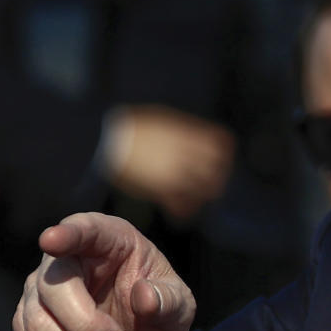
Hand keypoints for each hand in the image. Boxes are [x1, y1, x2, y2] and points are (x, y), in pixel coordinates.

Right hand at [13, 212, 195, 330]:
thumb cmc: (158, 311)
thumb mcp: (179, 307)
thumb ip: (169, 300)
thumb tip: (145, 296)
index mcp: (108, 240)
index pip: (84, 228)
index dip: (68, 234)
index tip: (51, 239)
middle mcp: (65, 260)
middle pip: (53, 287)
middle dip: (84, 325)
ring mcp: (40, 293)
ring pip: (38, 326)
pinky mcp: (29, 328)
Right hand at [102, 105, 235, 219]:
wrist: (107, 141)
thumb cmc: (128, 127)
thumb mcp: (160, 118)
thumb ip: (180, 129)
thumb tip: (188, 133)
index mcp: (188, 134)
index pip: (223, 143)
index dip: (223, 151)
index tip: (220, 156)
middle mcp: (188, 154)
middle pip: (219, 170)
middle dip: (217, 176)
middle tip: (209, 180)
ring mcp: (177, 174)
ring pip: (207, 191)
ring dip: (202, 195)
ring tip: (194, 197)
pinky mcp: (163, 191)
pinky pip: (183, 208)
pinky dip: (183, 212)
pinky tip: (178, 211)